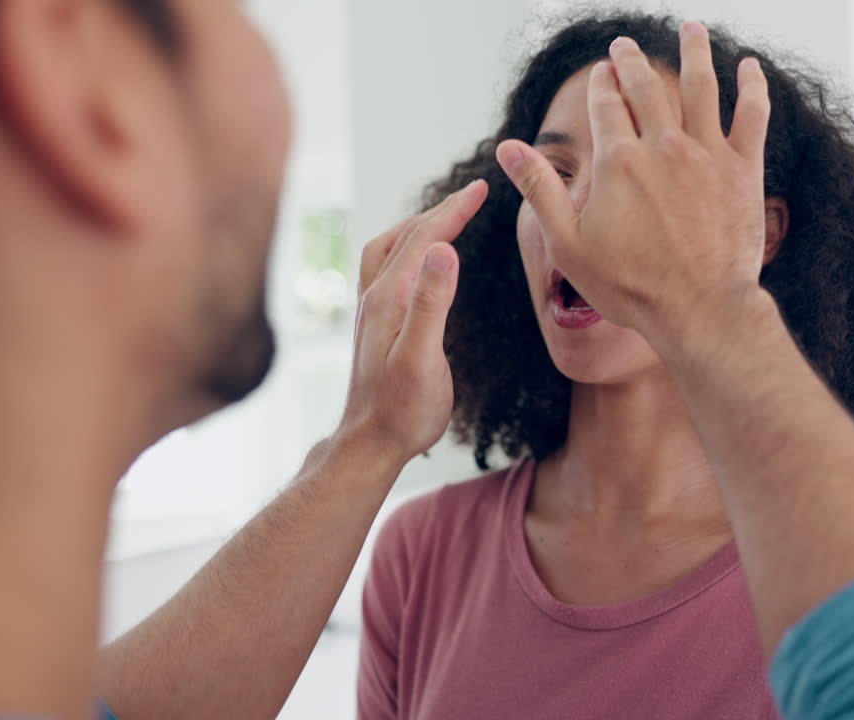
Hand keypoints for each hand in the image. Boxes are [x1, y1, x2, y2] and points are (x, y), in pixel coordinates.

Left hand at [335, 180, 487, 464]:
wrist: (370, 443)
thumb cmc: (403, 410)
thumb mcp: (423, 358)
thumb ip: (432, 303)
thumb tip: (444, 249)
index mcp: (390, 298)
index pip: (425, 239)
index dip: (455, 211)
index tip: (482, 187)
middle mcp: (376, 296)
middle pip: (407, 236)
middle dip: (442, 210)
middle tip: (474, 193)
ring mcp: (372, 309)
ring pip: (392, 248)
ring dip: (420, 225)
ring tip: (447, 216)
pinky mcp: (376, 323)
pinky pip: (389, 268)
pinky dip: (408, 248)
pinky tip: (420, 260)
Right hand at [494, 22, 770, 340]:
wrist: (699, 310)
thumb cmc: (630, 286)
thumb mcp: (568, 243)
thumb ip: (539, 189)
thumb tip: (508, 148)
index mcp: (617, 161)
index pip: (605, 103)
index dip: (600, 84)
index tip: (600, 73)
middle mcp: (663, 146)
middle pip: (645, 86)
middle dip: (632, 62)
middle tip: (625, 47)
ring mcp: (706, 154)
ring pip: (700, 85)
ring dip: (694, 52)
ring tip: (690, 28)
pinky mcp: (743, 169)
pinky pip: (752, 114)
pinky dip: (752, 86)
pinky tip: (750, 66)